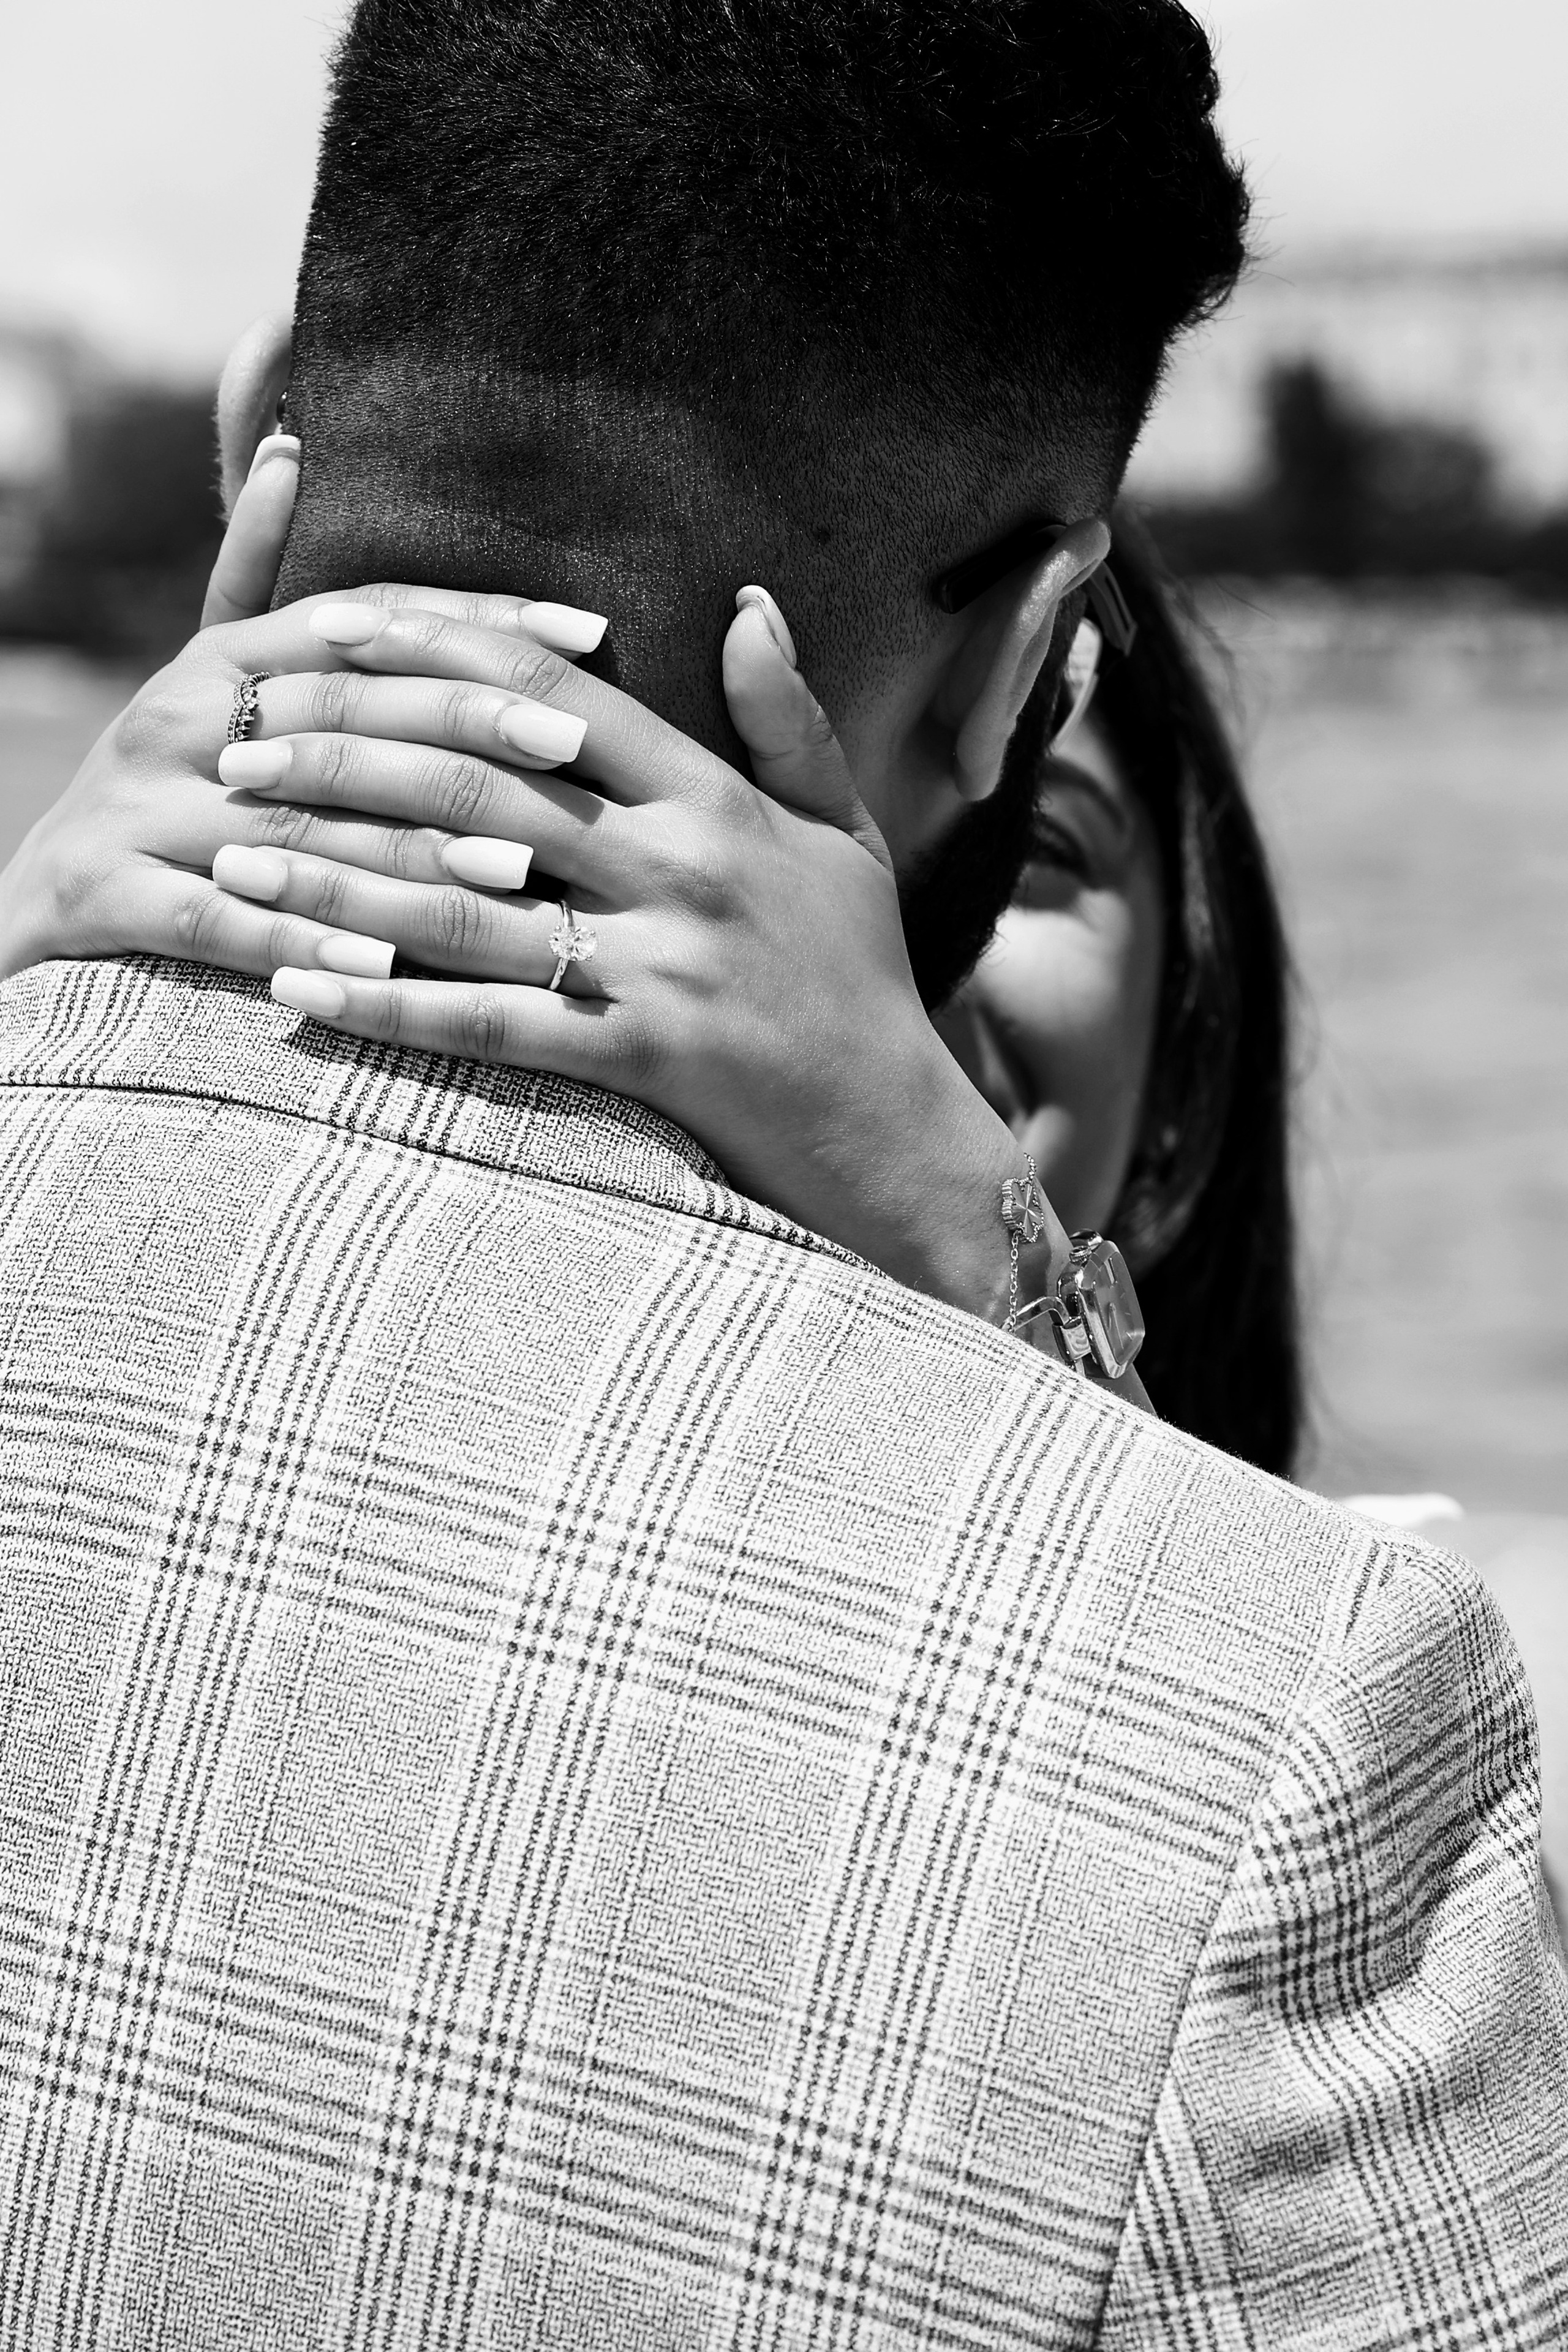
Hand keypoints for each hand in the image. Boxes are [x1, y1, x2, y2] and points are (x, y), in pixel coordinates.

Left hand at [0, 504, 1150, 1404]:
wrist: (909, 1138)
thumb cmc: (865, 982)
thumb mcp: (843, 835)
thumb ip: (787, 720)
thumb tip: (746, 601)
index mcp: (715, 797)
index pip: (547, 689)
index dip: (426, 648)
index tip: (321, 632)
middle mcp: (685, 866)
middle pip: (479, 782)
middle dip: (342, 754)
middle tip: (236, 743)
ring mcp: (666, 964)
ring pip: (466, 901)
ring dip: (333, 877)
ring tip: (228, 857)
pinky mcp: (647, 1060)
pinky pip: (492, 1028)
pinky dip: (387, 1007)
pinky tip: (294, 992)